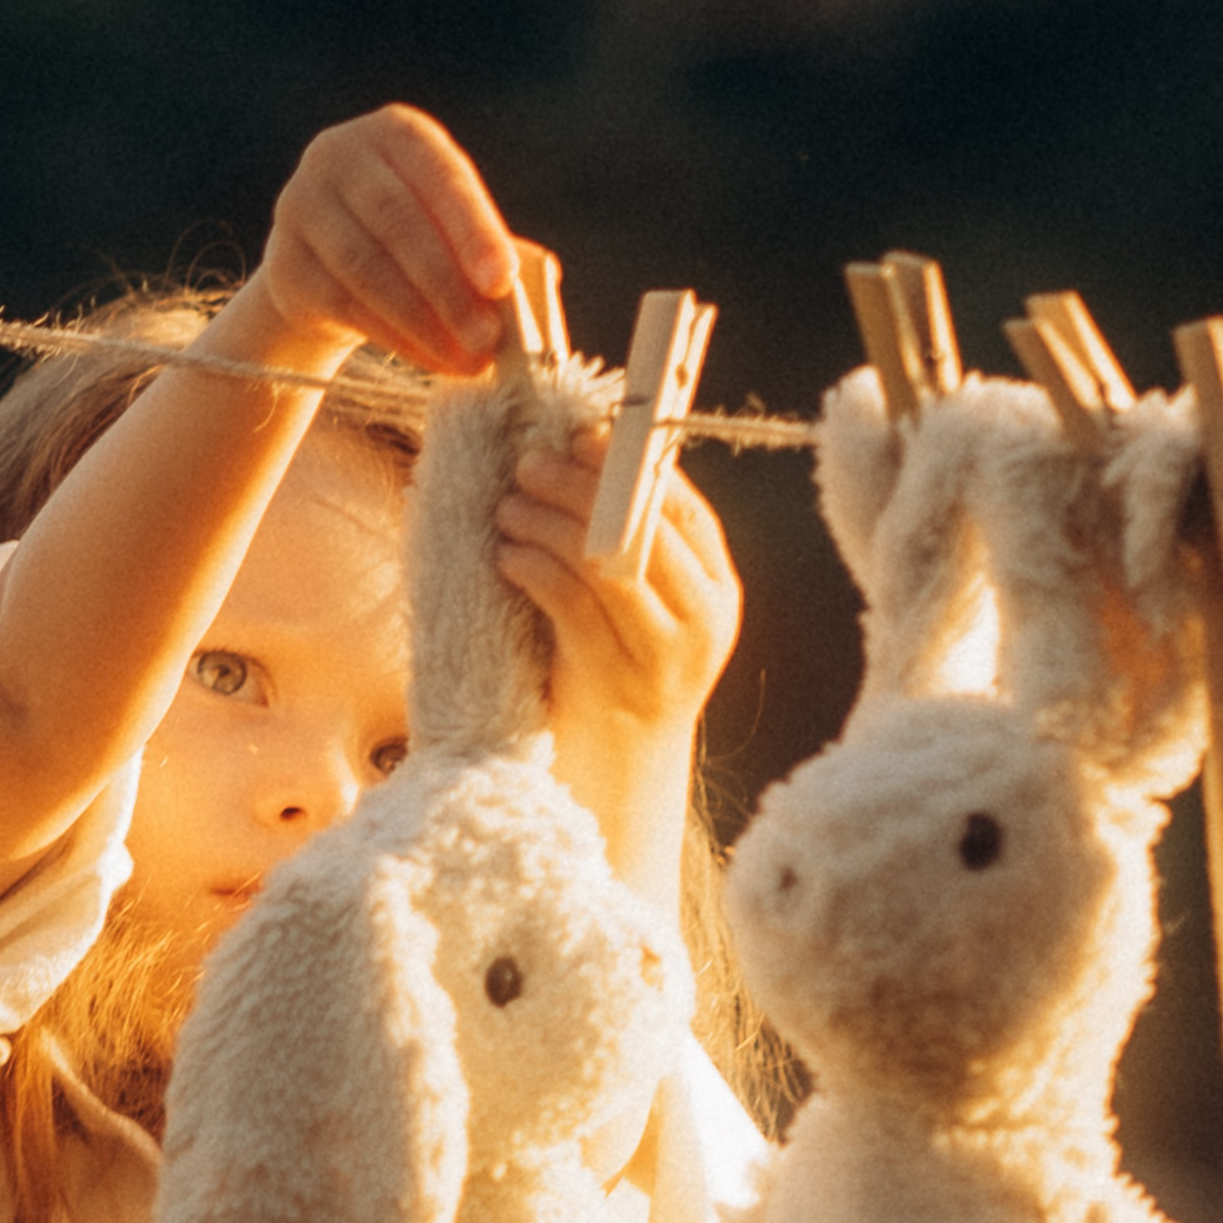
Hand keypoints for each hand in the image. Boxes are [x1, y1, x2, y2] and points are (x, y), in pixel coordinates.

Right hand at [232, 104, 519, 374]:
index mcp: (396, 132)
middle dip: (448, 286)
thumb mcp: (448, 226)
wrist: (325, 270)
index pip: (440, 177)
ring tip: (468, 359)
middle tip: (488, 338)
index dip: (473, 230)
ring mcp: (300, 206)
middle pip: (397, 221)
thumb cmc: (410, 241)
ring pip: (366, 268)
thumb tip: (531, 292)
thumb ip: (485, 247)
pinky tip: (432, 360)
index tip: (502, 282)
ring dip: (423, 321)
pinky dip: (394, 337)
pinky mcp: (283, 262)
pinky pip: (342, 304)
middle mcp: (338, 155)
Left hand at [493, 429, 741, 905]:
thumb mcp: (636, 618)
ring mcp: (663, 655)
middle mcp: (703, 621)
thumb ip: (626, 557)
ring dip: (549, 522)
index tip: (582, 435)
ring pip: (607, 561)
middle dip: (582, 485)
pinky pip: (572, 606)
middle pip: (645, 527)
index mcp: (717, 594)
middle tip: (528, 463)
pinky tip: (506, 555)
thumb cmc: (612, 685)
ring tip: (507, 507)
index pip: (685, 510)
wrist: (616, 786)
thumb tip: (575, 468)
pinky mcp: (614, 681)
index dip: (633, 466)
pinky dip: (534, 568)